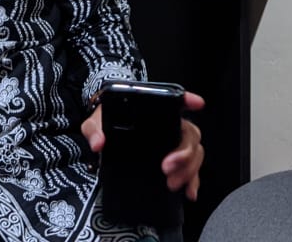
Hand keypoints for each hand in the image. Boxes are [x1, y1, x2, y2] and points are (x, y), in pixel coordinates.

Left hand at [82, 91, 206, 200]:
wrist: (108, 137)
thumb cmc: (106, 124)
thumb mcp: (96, 123)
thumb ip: (94, 129)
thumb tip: (98, 143)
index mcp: (152, 110)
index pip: (175, 100)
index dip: (188, 99)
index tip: (197, 103)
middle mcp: (170, 124)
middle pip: (189, 133)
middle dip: (184, 152)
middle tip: (167, 167)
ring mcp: (175, 142)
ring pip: (195, 151)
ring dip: (188, 168)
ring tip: (172, 183)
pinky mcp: (175, 160)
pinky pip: (192, 169)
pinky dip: (193, 180)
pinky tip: (189, 191)